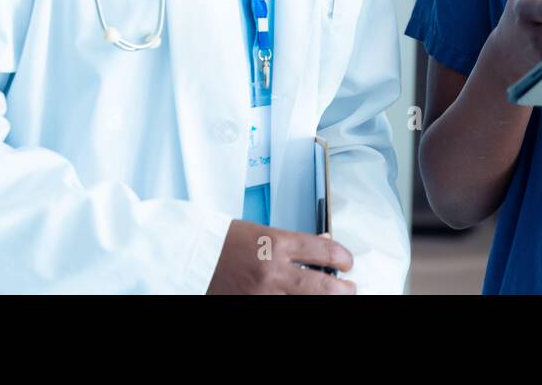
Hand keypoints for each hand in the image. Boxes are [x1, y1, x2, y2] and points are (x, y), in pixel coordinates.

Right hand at [206, 220, 354, 293]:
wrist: (193, 256)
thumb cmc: (225, 241)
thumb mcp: (264, 232)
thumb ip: (294, 242)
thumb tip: (322, 245)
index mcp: (276, 243)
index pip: (324, 250)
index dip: (342, 257)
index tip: (347, 262)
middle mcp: (273, 270)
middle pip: (324, 285)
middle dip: (344, 289)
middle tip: (349, 288)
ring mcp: (264, 292)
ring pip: (308, 301)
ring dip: (325, 299)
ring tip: (333, 297)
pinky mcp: (253, 305)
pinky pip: (285, 309)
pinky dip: (297, 304)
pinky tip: (303, 301)